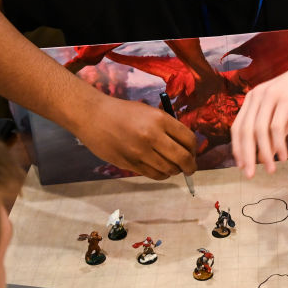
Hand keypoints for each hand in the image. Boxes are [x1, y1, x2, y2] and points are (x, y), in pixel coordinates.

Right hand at [72, 95, 197, 179]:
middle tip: (190, 169)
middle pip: (182, 158)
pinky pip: (153, 175)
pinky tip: (160, 170)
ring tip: (173, 168)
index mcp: (160, 119)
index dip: (194, 150)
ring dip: (174, 171)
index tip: (193, 154)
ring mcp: (140, 152)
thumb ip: (167, 128)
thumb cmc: (122, 112)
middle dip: (190, 166)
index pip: (188, 139)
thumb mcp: (149, 112)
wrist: (93, 116)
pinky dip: (161, 175)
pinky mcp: (129, 164)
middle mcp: (152, 136)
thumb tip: (184, 146)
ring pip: (168, 170)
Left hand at [230, 56, 287, 176]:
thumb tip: (263, 158)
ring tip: (271, 170)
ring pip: (259, 131)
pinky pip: (277, 127)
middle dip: (247, 156)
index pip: (237, 127)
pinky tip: (283, 156)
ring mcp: (270, 96)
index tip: (241, 166)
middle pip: (245, 131)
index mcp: (251, 100)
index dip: (238, 148)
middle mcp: (256, 96)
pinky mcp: (285, 99)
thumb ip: (271, 135)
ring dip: (264, 153)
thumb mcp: (283, 118)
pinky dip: (279, 145)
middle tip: (250, 175)